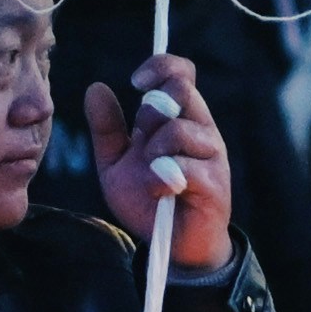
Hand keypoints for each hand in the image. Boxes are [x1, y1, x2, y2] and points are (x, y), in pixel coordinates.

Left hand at [89, 57, 232, 275]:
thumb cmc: (148, 200)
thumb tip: (95, 87)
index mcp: (180, 119)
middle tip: (142, 138)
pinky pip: (185, 167)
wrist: (170, 245)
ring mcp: (212, 155)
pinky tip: (160, 192)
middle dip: (151, 111)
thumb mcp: (115, 163)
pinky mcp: (215, 183)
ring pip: (180, 129)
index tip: (136, 83)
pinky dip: (162, 179)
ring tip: (151, 175)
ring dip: (154, 152)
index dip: (161, 67)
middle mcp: (201, 130)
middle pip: (183, 90)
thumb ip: (106, 129)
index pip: (182, 73)